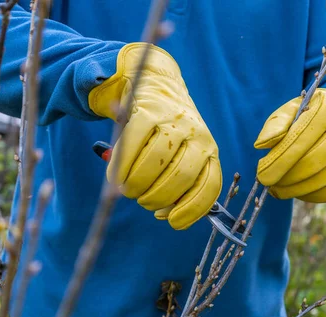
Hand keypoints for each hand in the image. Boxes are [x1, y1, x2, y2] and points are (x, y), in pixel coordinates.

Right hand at [88, 43, 221, 229]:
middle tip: (142, 201)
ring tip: (127, 189)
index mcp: (209, 150)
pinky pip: (131, 145)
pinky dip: (120, 166)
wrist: (156, 84)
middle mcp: (197, 135)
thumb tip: (164, 213)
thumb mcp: (182, 156)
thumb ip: (178, 185)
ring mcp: (172, 122)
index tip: (173, 223)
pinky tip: (116, 176)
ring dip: (136, 185)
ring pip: (155, 163)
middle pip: (181, 177)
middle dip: (157, 198)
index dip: (192, 210)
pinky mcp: (146, 112)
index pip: (209, 185)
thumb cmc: (168, 133)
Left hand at [254, 88, 325, 202]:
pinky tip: (300, 191)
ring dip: (296, 189)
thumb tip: (261, 145)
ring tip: (279, 189)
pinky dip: (314, 195)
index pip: (301, 139)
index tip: (261, 175)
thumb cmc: (315, 115)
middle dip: (286, 178)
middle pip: (313, 162)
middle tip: (269, 184)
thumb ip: (277, 124)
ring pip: (323, 180)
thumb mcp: (295, 109)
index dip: (279, 160)